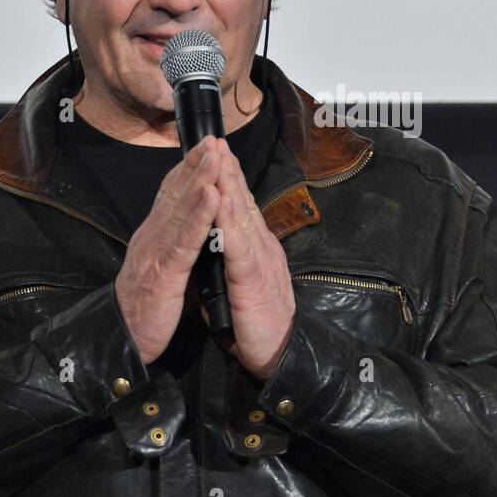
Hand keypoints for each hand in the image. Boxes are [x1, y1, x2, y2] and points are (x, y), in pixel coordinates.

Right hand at [115, 139, 221, 363]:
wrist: (122, 339)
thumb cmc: (146, 306)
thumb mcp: (162, 268)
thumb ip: (173, 245)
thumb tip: (188, 227)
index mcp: (155, 236)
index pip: (172, 194)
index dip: (189, 168)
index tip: (206, 146)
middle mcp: (153, 236)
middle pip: (177, 193)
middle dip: (197, 163)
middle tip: (214, 138)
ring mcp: (157, 251)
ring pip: (181, 209)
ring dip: (201, 179)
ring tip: (216, 155)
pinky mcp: (164, 272)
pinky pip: (185, 240)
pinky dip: (200, 215)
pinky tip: (212, 197)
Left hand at [213, 140, 295, 379]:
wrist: (281, 355)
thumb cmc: (259, 325)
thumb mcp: (240, 286)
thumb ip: (232, 264)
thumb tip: (218, 249)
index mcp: (254, 249)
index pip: (239, 207)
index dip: (228, 179)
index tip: (215, 154)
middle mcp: (260, 248)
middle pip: (242, 202)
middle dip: (228, 170)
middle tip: (216, 141)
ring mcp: (259, 262)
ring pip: (242, 217)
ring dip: (229, 186)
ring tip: (218, 160)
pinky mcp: (255, 282)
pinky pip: (239, 248)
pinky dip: (229, 223)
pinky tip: (221, 204)